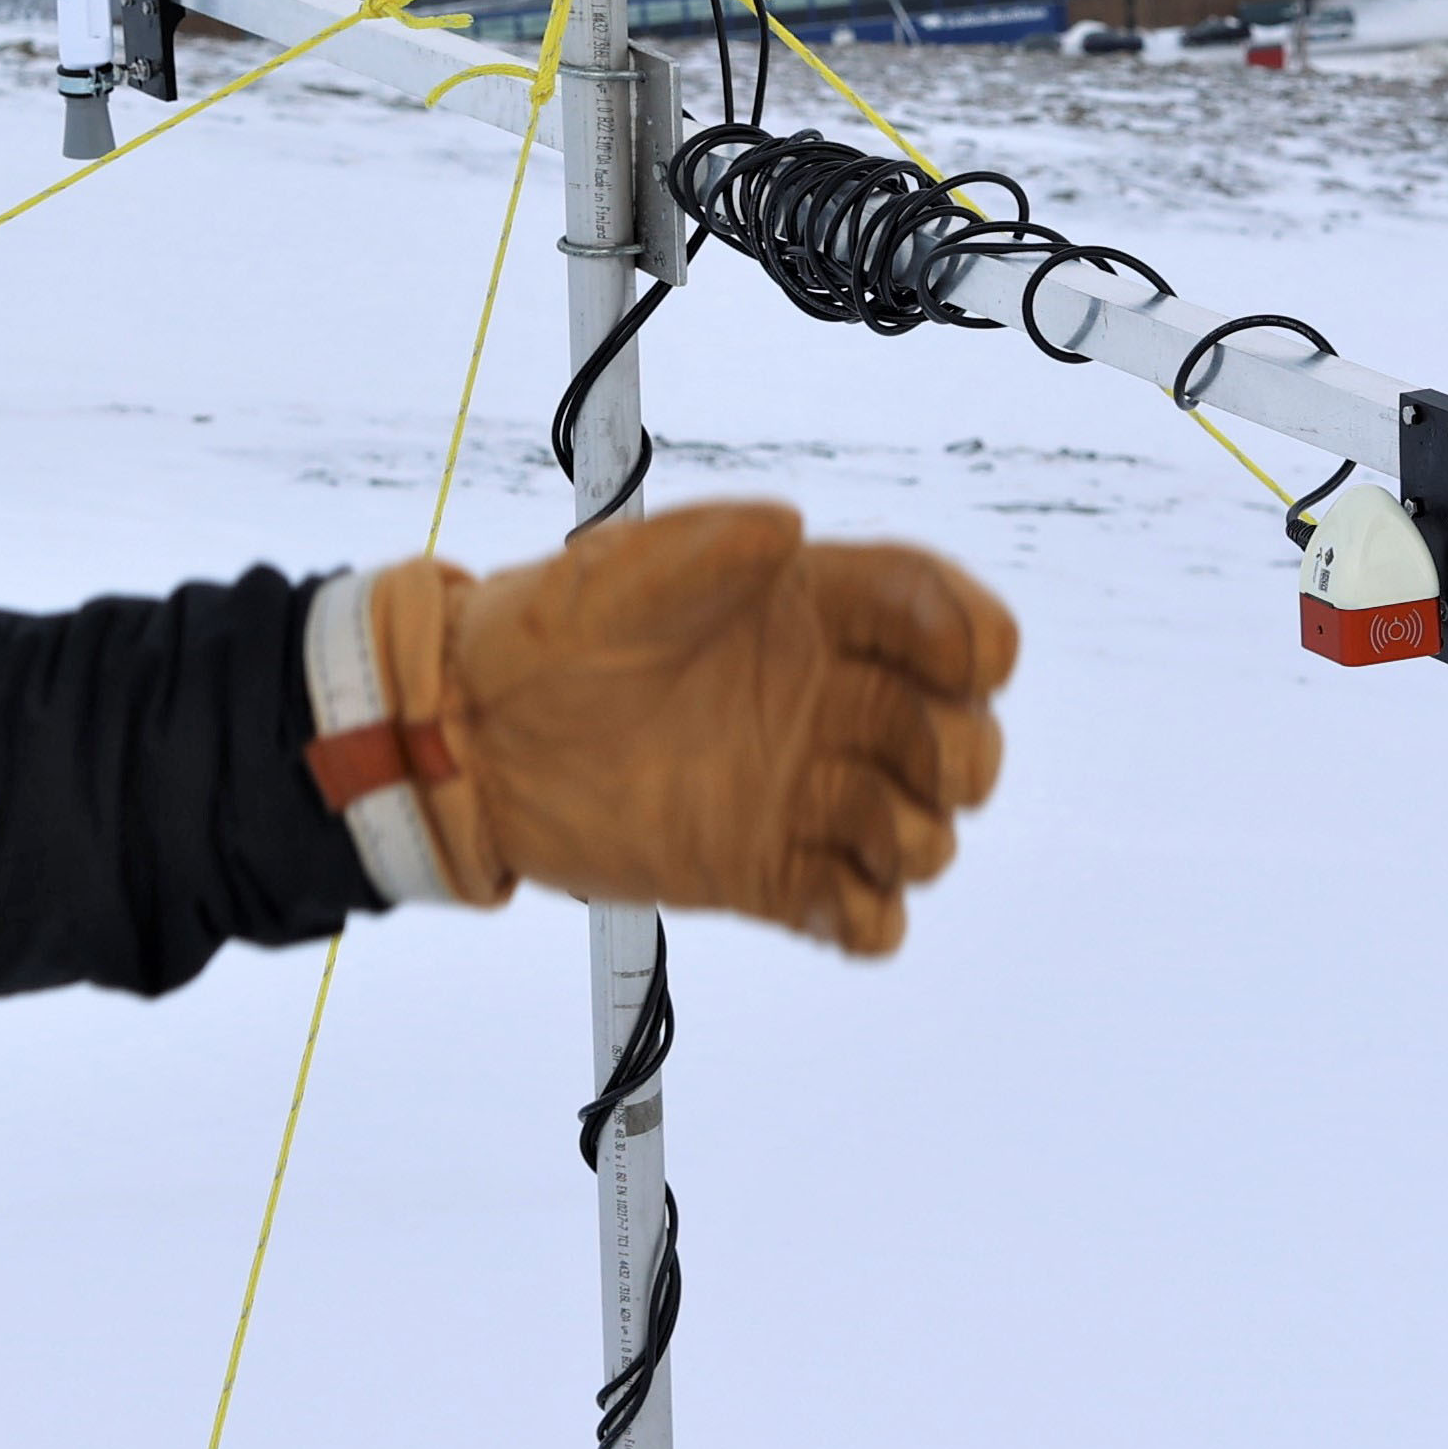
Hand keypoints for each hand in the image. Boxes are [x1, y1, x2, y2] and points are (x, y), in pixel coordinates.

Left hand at [369, 501, 1014, 955]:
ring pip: (925, 830)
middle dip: (964, 753)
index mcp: (808, 610)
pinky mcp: (768, 872)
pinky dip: (872, 920)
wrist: (475, 738)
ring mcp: (803, 792)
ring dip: (923, 839)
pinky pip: (861, 915)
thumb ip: (705, 545)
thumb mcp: (620, 571)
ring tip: (864, 835)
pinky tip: (835, 903)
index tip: (966, 665)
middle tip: (922, 767)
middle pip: (957, 731)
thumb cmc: (548, 632)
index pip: (934, 613)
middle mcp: (825, 699)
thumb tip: (788, 528)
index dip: (972, 636)